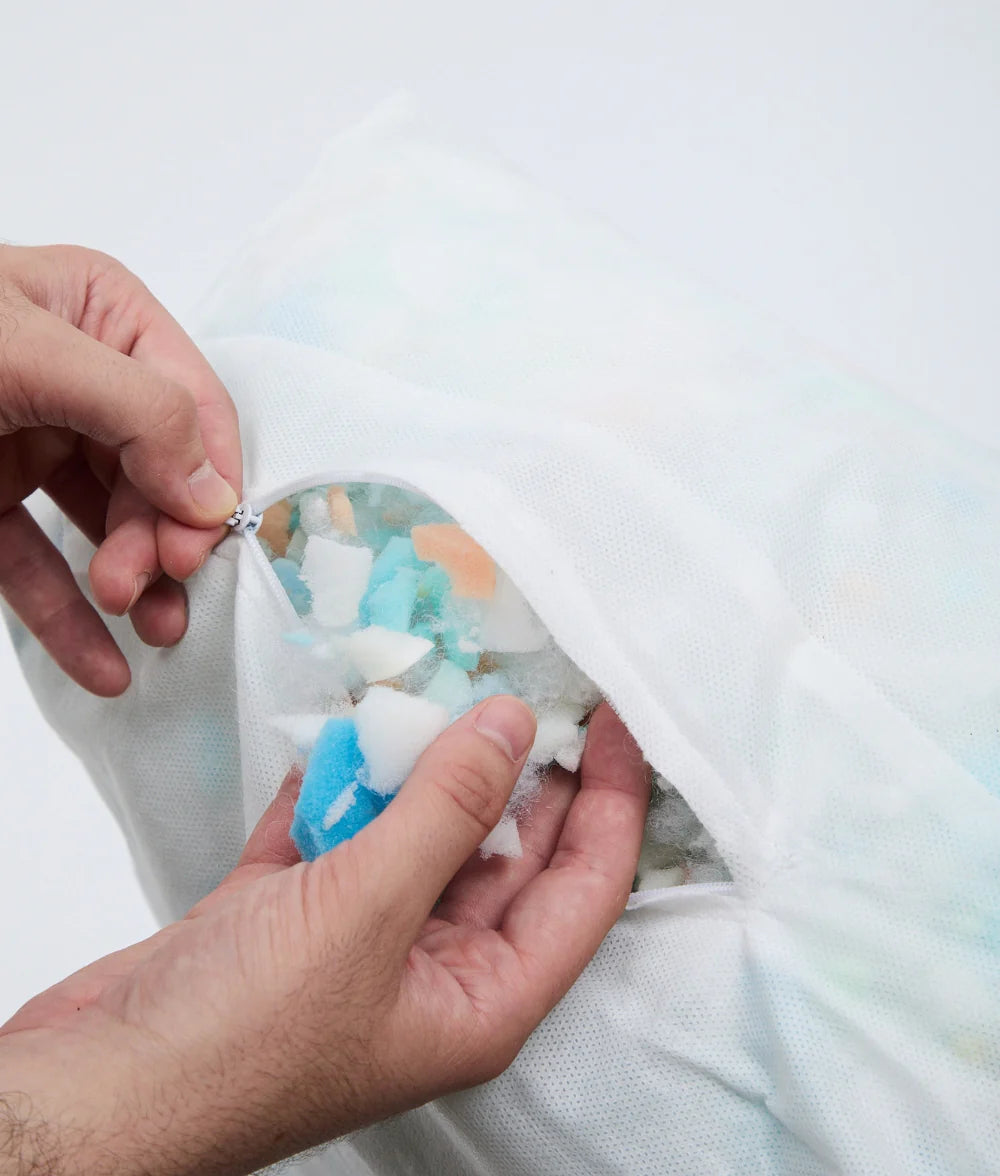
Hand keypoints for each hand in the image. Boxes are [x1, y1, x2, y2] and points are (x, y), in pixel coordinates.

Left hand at [0, 244, 241, 695]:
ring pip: (108, 526)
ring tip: (147, 632)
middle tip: (149, 588)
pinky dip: (70, 622)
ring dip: (133, 585)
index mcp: (101, 315)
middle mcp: (79, 380)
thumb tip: (215, 495)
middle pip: (156, 474)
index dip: (207, 475)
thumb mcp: (24, 353)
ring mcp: (33, 443)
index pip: (193, 400)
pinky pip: (40, 565)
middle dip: (160, 538)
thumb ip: (139, 411)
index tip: (200, 542)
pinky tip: (103, 669)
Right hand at [0, 700, 648, 1175]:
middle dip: (512, 769)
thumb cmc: (243, 1035)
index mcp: (484, 997)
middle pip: (503, 851)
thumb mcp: (367, 911)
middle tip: (523, 685)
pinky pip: (340, 832)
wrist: (98, 1083)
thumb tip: (513, 727)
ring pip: (417, 833)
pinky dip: (341, 787)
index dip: (612, 801)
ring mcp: (361, 939)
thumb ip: (448, 812)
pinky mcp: (294, 914)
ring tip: (425, 696)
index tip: (617, 722)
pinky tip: (344, 739)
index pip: (585, 885)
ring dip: (414, 770)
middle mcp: (435, 969)